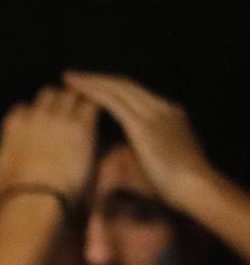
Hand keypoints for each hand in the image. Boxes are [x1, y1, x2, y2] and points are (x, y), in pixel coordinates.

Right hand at [0, 87, 97, 204]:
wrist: (36, 198)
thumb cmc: (13, 193)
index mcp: (14, 124)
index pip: (24, 107)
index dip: (33, 115)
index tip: (41, 125)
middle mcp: (36, 115)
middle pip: (49, 94)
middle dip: (57, 102)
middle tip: (68, 115)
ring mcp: (59, 119)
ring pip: (71, 95)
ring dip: (77, 103)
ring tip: (85, 116)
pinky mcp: (81, 127)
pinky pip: (91, 105)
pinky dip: (93, 111)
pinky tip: (96, 123)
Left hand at [63, 71, 220, 212]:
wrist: (195, 187)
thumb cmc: (172, 185)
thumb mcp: (150, 164)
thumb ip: (130, 156)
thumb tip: (108, 156)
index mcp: (167, 116)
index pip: (133, 95)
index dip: (109, 89)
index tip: (88, 89)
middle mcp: (161, 108)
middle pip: (124, 86)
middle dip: (97, 80)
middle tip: (72, 77)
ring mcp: (154, 113)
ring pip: (118, 88)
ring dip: (91, 82)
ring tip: (69, 78)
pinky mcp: (143, 124)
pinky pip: (114, 101)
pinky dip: (94, 92)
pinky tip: (78, 89)